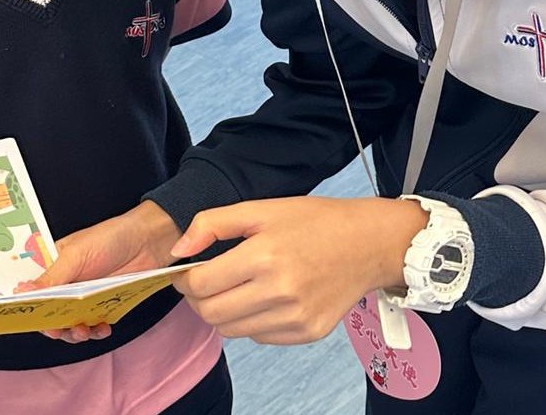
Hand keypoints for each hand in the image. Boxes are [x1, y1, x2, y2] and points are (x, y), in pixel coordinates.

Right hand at [21, 200, 182, 343]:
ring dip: (74, 332)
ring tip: (82, 330)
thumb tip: (22, 291)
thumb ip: (52, 276)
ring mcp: (85, 296)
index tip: (29, 318)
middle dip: (52, 325)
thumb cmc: (110, 237)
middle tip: (58, 330)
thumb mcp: (76, 255)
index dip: (28, 306)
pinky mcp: (103, 305)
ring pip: (70, 323)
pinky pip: (94, 325)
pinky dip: (96, 331)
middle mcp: (67, 283)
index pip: (34, 290)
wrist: (148, 240)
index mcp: (54, 265)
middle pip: (50, 312)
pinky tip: (102, 328)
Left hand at [170, 196, 426, 344]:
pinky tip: (262, 297)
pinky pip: (259, 337)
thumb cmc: (313, 221)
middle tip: (204, 281)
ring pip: (231, 330)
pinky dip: (250, 321)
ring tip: (234, 287)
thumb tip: (177, 251)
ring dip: (222, 311)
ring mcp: (294, 318)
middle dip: (198, 298)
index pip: (201, 284)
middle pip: (211, 313)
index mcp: (263, 256)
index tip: (185, 271)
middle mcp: (279, 292)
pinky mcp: (306, 333)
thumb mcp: (260, 209)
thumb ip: (212, 225)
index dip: (184, 279)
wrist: (367, 244)